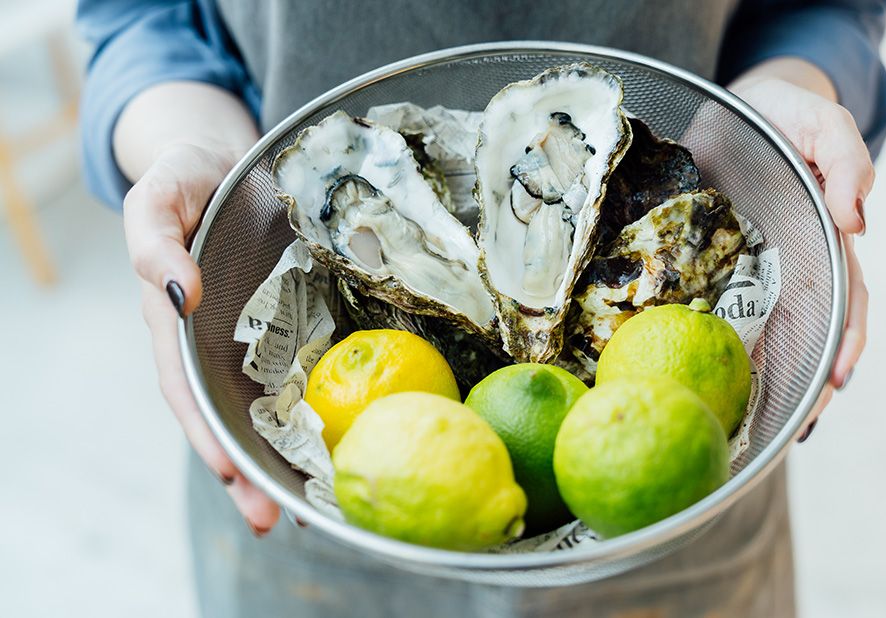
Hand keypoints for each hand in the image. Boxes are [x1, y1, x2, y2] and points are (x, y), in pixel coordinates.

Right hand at [125, 142, 280, 533]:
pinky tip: (339, 442)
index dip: (206, 431)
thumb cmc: (186, 175)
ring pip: (263, 406)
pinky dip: (313, 410)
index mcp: (175, 321)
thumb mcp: (157, 196)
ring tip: (311, 505)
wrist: (224, 158)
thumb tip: (178, 291)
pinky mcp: (288, 322)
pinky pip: (299, 371)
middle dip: (246, 471)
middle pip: (226, 415)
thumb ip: (155, 240)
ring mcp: (252, 336)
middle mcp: (213, 340)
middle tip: (272, 519)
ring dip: (282, 457)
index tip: (231, 471)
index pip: (186, 389)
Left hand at [728, 60, 872, 438]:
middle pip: (804, 332)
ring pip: (758, 329)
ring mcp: (748, 265)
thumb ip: (847, 163)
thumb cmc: (788, 115)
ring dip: (758, 375)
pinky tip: (698, 374)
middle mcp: (789, 264)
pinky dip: (709, 340)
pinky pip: (710, 304)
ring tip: (746, 420)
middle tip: (793, 424)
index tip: (836, 379)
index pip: (845, 302)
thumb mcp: (825, 125)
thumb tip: (861, 219)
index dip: (845, 341)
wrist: (737, 105)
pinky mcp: (709, 258)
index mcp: (825, 241)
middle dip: (802, 380)